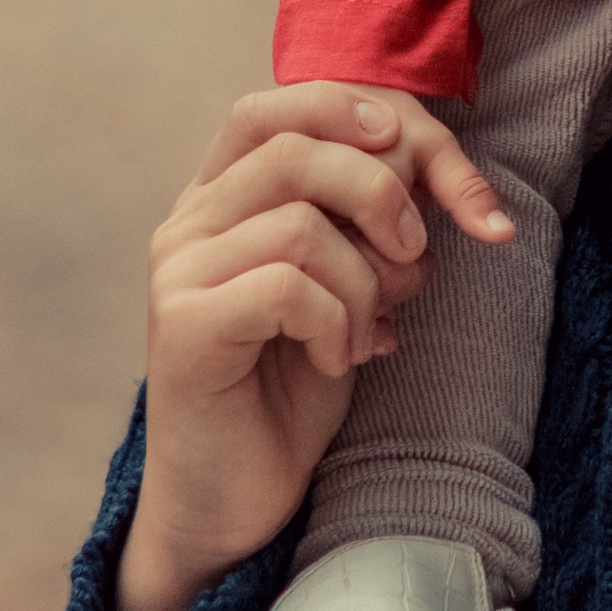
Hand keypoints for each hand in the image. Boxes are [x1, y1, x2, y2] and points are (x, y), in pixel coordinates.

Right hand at [114, 86, 513, 610]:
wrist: (236, 504)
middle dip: (386, 194)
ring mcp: (176, 273)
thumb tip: (435, 169)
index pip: (280, 105)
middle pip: (300, 148)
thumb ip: (372, 226)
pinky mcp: (181, 329)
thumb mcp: (351, 289)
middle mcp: (188, 224)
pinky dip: (339, 323)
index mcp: (223, 201)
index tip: (430, 155)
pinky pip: (288, 286)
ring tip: (371, 333)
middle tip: (417, 260)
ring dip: (367, 281)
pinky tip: (339, 362)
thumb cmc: (293, 391)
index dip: (360, 110)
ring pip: (302, 222)